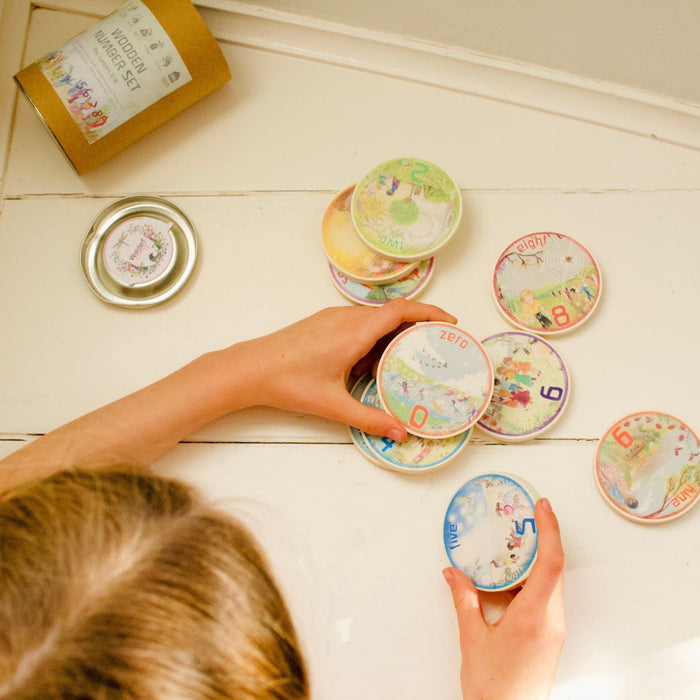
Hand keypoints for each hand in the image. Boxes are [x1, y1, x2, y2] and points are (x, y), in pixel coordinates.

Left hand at [237, 298, 456, 440]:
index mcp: (353, 332)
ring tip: (400, 361)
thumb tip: (399, 432)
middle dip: (415, 327)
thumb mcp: (334, 405)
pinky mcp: (322, 323)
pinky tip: (367, 364)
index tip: (449, 322)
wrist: (250, 368)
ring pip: (373, 319)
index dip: (429, 311)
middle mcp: (345, 318)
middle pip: (391, 314)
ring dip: (390, 335)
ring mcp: (332, 318)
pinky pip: (356, 323)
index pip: (401, 311)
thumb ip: (370, 419)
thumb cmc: (288, 382)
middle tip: (433, 347)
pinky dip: (371, 338)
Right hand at [443, 498, 565, 699]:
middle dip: (543, 538)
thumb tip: (453, 573)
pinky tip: (510, 579)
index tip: (542, 506)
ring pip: (550, 584)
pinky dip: (531, 581)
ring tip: (516, 542)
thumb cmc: (494, 689)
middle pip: (554, 569)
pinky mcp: (548, 639)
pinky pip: (545, 599)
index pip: (550, 563)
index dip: (549, 530)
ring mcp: (553, 631)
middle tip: (528, 514)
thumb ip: (464, 601)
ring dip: (537, 560)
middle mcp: (551, 621)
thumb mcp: (473, 640)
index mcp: (535, 617)